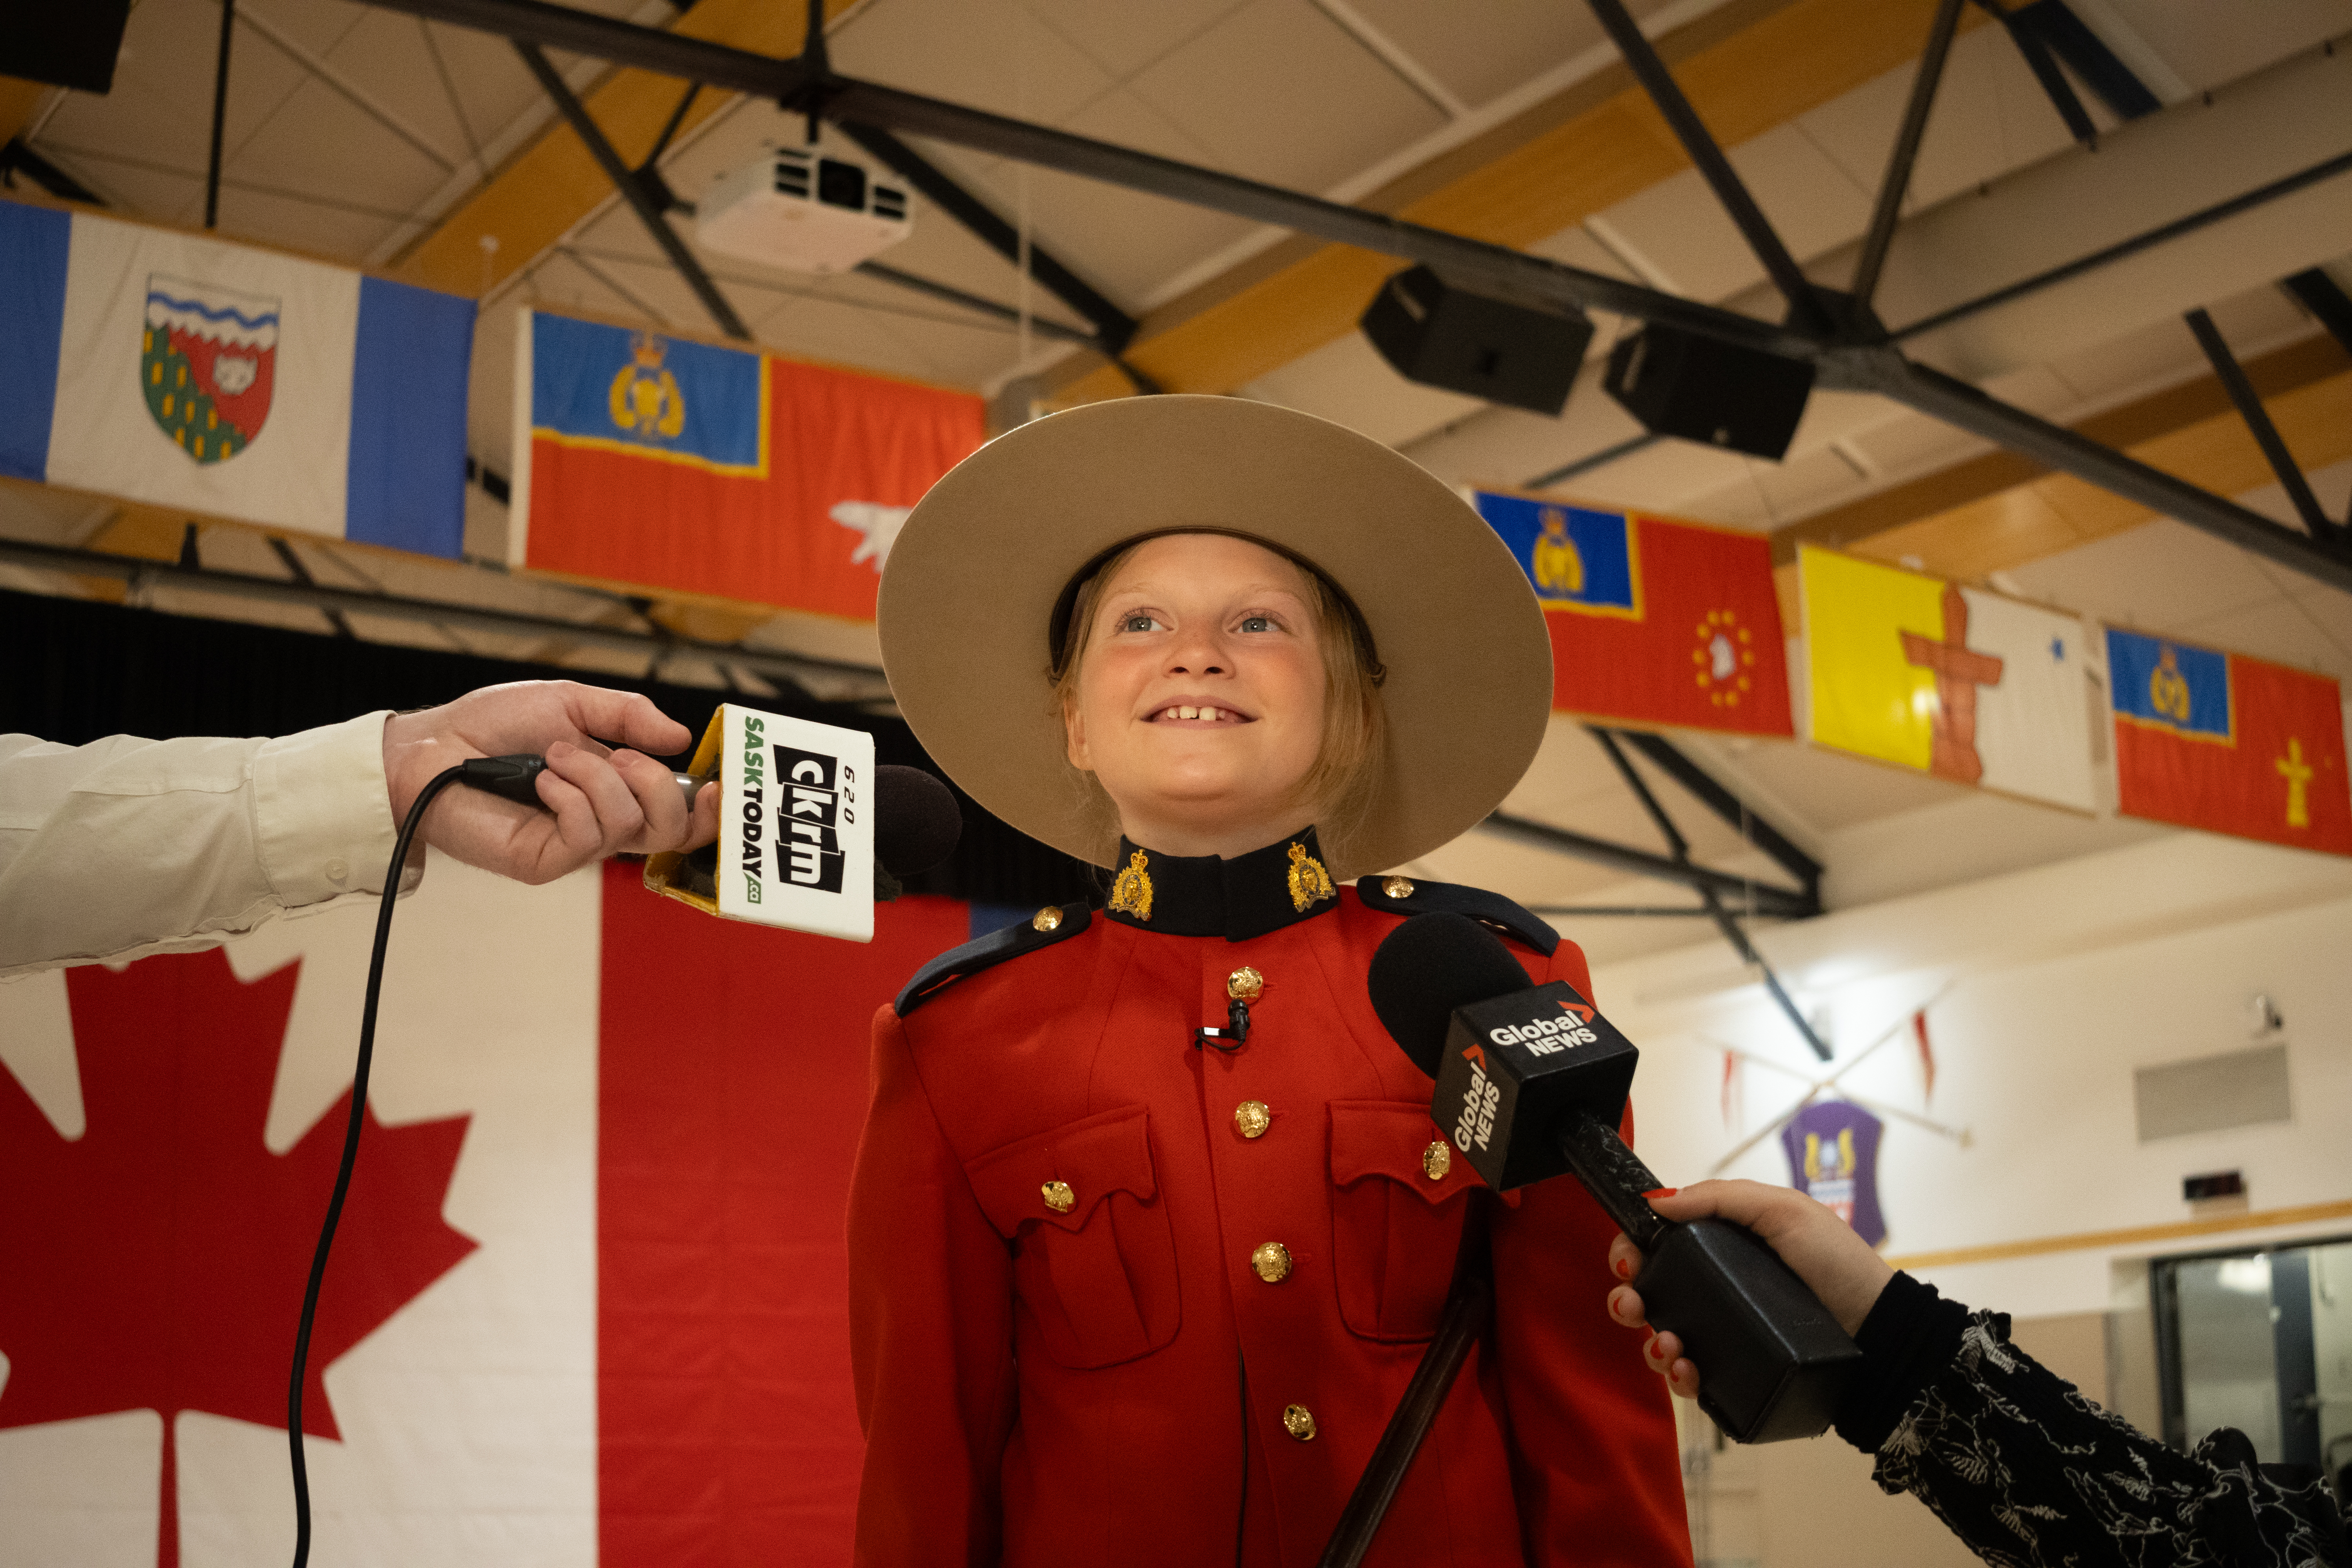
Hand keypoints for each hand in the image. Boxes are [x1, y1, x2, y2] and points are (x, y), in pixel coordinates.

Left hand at [381, 681, 718, 884]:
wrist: (432, 747)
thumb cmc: (492, 725)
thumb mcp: (570, 703)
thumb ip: (628, 716)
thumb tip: (682, 738)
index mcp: (616, 789)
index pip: (679, 816)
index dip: (707, 810)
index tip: (715, 786)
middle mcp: (602, 823)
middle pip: (670, 832)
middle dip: (658, 787)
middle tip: (619, 757)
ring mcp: (574, 847)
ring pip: (628, 826)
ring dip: (596, 777)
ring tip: (553, 756)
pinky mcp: (545, 861)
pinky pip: (588, 834)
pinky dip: (570, 796)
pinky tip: (539, 780)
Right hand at [1603, 1179, 1893, 1400]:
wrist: (1879, 1330)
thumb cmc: (1839, 1264)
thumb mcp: (1783, 1210)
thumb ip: (1719, 1198)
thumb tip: (1655, 1201)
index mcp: (1719, 1246)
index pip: (1657, 1246)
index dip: (1631, 1251)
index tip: (1628, 1261)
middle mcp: (1715, 1291)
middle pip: (1649, 1295)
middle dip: (1627, 1300)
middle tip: (1631, 1305)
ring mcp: (1723, 1334)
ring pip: (1661, 1341)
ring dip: (1651, 1344)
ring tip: (1669, 1345)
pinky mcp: (1736, 1373)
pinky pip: (1692, 1380)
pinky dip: (1679, 1378)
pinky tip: (1687, 1370)